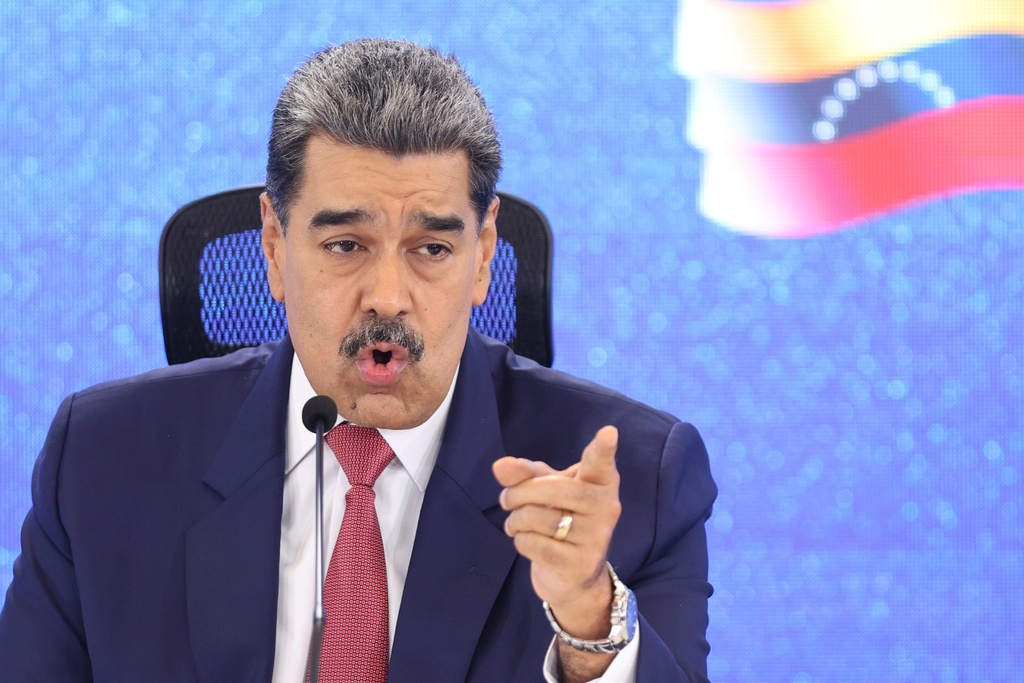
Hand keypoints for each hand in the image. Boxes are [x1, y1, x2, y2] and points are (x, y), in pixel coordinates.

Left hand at [492, 426, 620, 639]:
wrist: (573, 576)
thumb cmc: (561, 519)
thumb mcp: (545, 490)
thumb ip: (525, 474)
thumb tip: (500, 466)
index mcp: (601, 482)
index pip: (601, 463)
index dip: (603, 448)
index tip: (608, 432)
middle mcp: (606, 507)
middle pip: (552, 489)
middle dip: (518, 493)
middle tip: (507, 499)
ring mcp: (596, 537)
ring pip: (538, 517)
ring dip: (515, 520)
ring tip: (516, 524)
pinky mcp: (580, 564)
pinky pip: (534, 544)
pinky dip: (521, 541)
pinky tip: (528, 542)